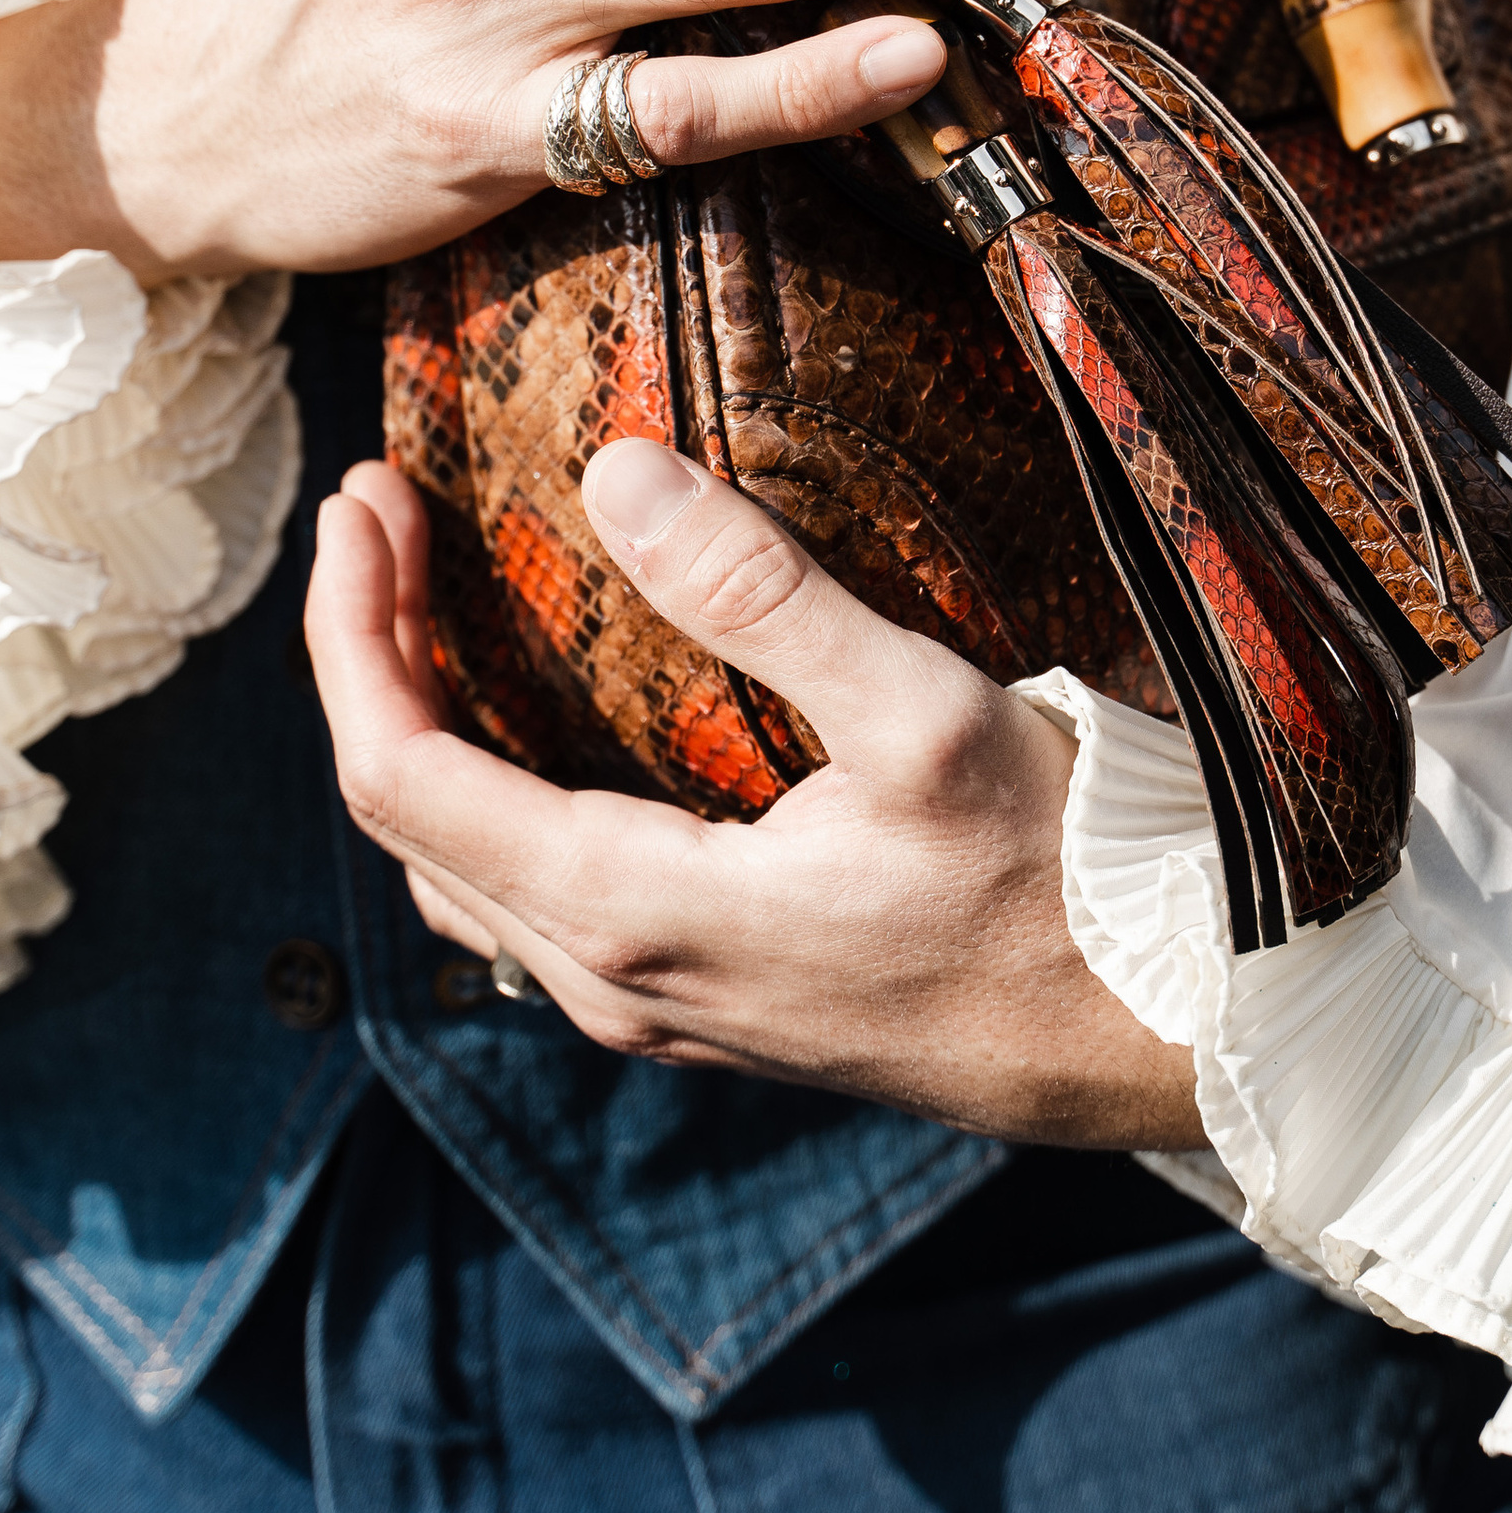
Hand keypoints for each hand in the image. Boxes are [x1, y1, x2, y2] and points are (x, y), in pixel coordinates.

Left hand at [304, 443, 1206, 1153]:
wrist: (1156, 1042)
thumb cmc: (1060, 883)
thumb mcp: (923, 714)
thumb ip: (761, 593)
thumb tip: (614, 471)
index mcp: (633, 913)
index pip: (401, 774)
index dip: (355, 629)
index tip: (369, 500)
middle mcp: (614, 981)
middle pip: (408, 820)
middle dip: (374, 655)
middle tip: (387, 511)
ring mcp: (656, 1005)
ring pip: (466, 868)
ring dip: (426, 723)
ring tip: (435, 591)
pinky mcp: (704, 1003)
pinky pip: (534, 896)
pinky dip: (495, 787)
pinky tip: (540, 712)